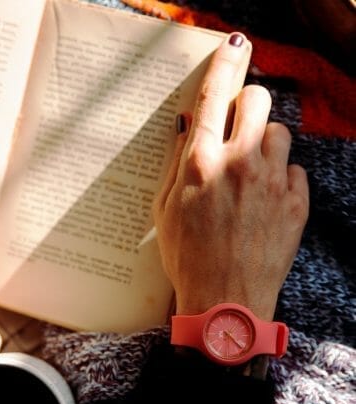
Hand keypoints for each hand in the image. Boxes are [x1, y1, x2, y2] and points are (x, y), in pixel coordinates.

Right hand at [153, 32, 308, 320]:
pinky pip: (293, 170)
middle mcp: (239, 165)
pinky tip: (263, 201)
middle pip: (257, 100)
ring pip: (279, 132)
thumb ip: (177, 161)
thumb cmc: (186, 259)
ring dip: (263, 143)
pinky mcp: (296, 204)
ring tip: (249, 172)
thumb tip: (189, 125)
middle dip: (247, 104)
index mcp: (201, 165)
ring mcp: (272, 184)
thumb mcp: (164, 210)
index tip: (234, 44)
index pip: (215, 95)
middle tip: (235, 125)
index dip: (225, 63)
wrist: (225, 303)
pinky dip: (280, 177)